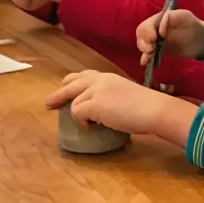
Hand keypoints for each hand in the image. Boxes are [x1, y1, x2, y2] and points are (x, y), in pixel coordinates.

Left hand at [45, 70, 165, 134]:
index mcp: (108, 77)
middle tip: (49, 104)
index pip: (84, 75)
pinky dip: (82, 122)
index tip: (65, 88)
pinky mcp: (94, 104)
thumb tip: (100, 110)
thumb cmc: (146, 107)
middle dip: (58, 95)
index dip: (72, 83)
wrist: (154, 110)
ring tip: (92, 124)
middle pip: (71, 84)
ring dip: (79, 115)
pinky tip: (92, 127)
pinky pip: (77, 113)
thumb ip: (111, 97)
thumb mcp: (125, 95)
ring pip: (74, 103)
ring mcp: (96, 91)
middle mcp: (100, 80)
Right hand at [136, 7, 203, 62]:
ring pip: (143, 44)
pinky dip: (145, 58)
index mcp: (159, 19)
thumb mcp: (185, 16)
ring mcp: (156, 40)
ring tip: (150, 55)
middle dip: (143, 41)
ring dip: (144, 49)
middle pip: (141, 34)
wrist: (202, 41)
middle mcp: (155, 29)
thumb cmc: (194, 26)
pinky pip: (149, 54)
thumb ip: (170, 17)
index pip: (147, 24)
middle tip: (151, 49)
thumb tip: (159, 30)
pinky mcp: (159, 50)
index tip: (155, 38)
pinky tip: (145, 62)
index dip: (148, 31)